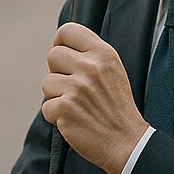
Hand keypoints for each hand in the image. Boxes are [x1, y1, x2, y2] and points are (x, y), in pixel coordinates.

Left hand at [42, 23, 148, 173]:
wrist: (127, 142)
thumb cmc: (117, 108)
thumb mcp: (113, 71)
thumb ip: (91, 55)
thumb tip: (61, 44)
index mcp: (103, 54)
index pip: (67, 30)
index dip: (61, 43)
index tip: (65, 57)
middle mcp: (90, 67)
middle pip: (53, 55)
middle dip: (59, 72)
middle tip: (75, 88)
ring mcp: (76, 88)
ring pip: (47, 83)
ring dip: (57, 96)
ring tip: (78, 106)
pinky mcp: (64, 108)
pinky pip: (46, 107)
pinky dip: (56, 116)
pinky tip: (75, 119)